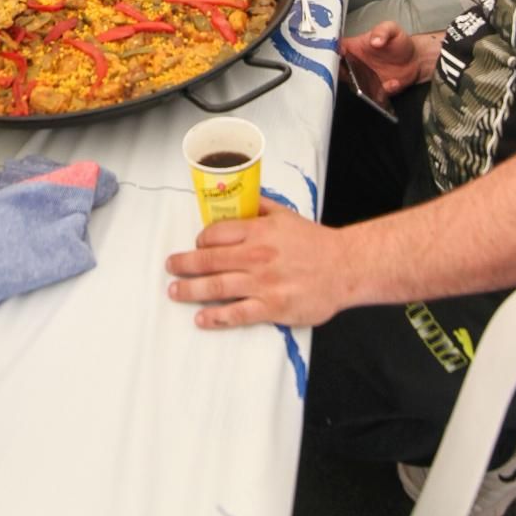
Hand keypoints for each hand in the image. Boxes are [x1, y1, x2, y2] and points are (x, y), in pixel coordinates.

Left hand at [165, 200, 336, 328]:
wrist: (345, 267)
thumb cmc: (315, 243)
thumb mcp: (286, 215)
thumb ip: (260, 207)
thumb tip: (239, 197)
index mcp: (259, 231)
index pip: (216, 233)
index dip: (200, 240)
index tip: (196, 246)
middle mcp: (256, 256)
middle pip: (208, 260)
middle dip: (183, 264)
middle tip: (170, 267)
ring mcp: (262, 283)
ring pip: (216, 286)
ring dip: (190, 289)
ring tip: (174, 291)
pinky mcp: (272, 307)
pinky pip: (237, 313)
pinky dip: (215, 317)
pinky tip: (201, 318)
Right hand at [341, 20, 421, 95]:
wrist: (415, 59)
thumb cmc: (398, 42)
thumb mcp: (392, 29)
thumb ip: (383, 31)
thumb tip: (374, 41)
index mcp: (353, 48)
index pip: (334, 49)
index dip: (329, 53)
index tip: (335, 55)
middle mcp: (354, 65)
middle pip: (338, 71)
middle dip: (339, 74)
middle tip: (351, 72)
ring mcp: (363, 79)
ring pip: (353, 87)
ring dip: (360, 87)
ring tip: (373, 81)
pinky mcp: (376, 90)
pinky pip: (374, 95)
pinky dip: (382, 92)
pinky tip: (393, 83)